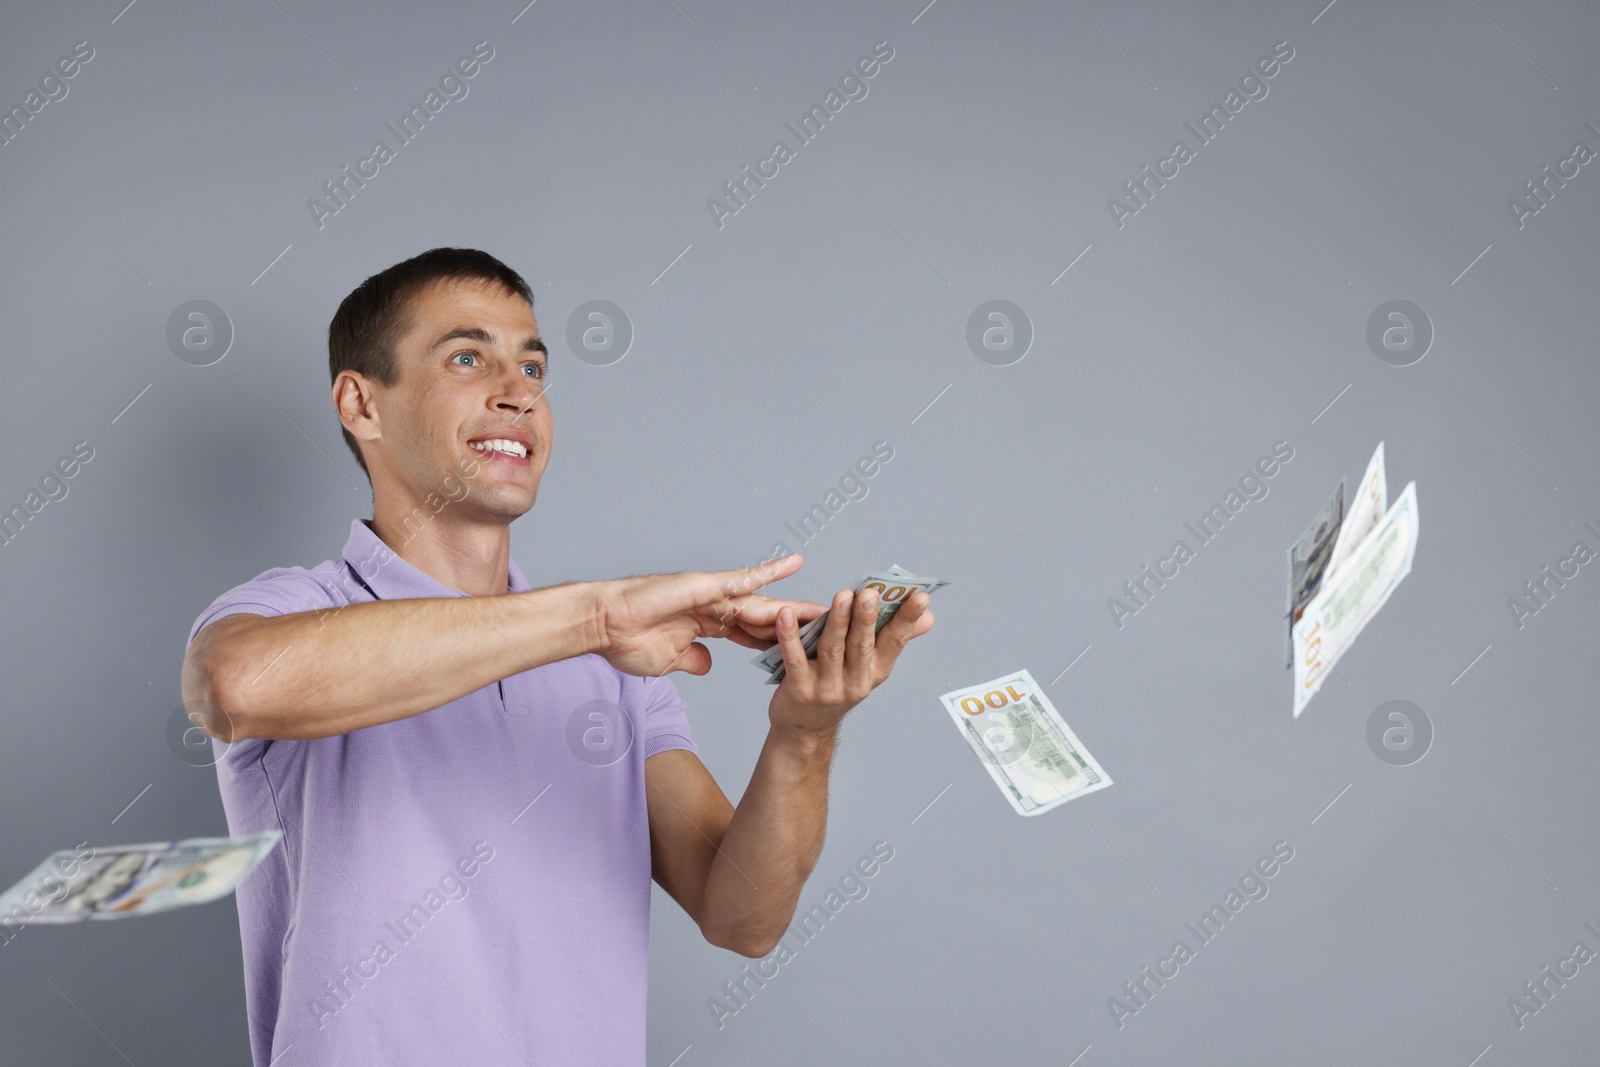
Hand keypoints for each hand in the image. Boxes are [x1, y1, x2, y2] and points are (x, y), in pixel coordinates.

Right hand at [590, 554, 826, 676]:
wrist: (603, 626)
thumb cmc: (626, 643)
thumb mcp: (668, 660)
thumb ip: (692, 659)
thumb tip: (708, 665)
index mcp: (707, 626)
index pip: (753, 635)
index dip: (780, 642)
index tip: (806, 649)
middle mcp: (714, 606)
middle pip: (766, 617)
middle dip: (798, 624)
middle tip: (832, 626)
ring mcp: (711, 594)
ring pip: (762, 601)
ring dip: (794, 605)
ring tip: (828, 606)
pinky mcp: (704, 585)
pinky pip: (742, 578)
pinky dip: (768, 571)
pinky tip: (793, 564)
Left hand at [767, 586, 934, 735]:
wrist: (805, 728)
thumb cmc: (837, 686)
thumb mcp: (870, 667)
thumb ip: (894, 638)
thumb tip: (929, 616)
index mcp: (875, 670)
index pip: (895, 641)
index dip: (908, 619)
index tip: (922, 595)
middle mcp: (856, 681)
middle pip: (862, 645)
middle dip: (867, 618)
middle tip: (870, 593)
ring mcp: (827, 688)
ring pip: (832, 650)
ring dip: (837, 622)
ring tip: (841, 597)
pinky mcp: (799, 690)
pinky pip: (794, 659)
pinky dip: (790, 637)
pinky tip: (786, 616)